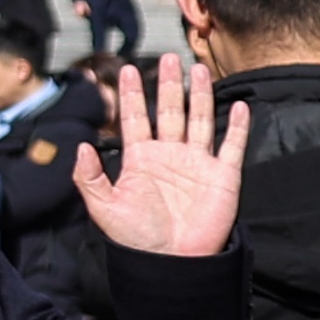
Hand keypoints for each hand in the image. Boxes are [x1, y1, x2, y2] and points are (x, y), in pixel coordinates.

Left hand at [75, 45, 245, 257]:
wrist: (173, 262)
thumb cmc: (137, 238)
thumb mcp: (104, 207)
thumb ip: (89, 177)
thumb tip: (81, 145)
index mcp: (140, 159)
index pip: (135, 119)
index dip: (132, 95)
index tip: (126, 70)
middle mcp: (169, 155)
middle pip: (170, 111)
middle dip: (168, 86)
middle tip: (168, 58)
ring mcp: (197, 163)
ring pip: (199, 120)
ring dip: (200, 96)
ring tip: (198, 70)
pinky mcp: (222, 176)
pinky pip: (231, 146)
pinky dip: (236, 127)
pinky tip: (238, 106)